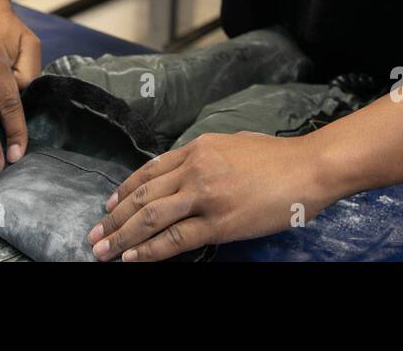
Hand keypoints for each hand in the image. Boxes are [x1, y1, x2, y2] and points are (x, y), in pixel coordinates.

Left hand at [85, 131, 328, 260]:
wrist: (308, 169)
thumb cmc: (276, 157)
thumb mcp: (231, 145)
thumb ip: (204, 158)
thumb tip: (182, 173)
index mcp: (196, 149)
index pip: (148, 172)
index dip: (123, 191)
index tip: (108, 206)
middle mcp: (194, 170)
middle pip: (143, 196)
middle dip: (114, 219)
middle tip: (95, 234)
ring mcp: (205, 197)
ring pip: (151, 218)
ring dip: (123, 237)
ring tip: (103, 251)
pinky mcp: (219, 223)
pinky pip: (176, 239)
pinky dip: (150, 250)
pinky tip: (133, 258)